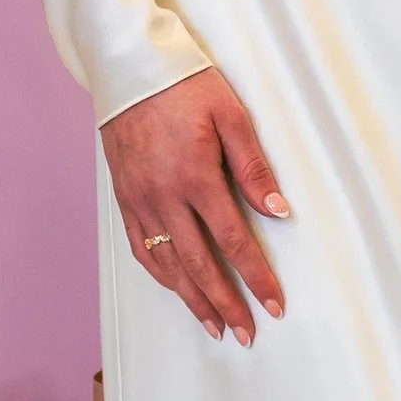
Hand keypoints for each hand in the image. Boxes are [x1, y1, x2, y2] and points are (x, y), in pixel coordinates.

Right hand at [100, 69, 288, 345]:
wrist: (128, 67)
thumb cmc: (185, 84)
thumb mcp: (230, 113)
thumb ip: (253, 165)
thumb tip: (277, 210)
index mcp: (195, 175)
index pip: (232, 240)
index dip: (255, 277)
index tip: (273, 304)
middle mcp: (163, 195)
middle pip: (198, 264)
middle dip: (224, 303)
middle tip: (245, 333)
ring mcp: (139, 199)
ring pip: (167, 264)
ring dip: (192, 299)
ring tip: (213, 325)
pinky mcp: (123, 197)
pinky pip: (141, 247)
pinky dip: (160, 274)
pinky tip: (176, 289)